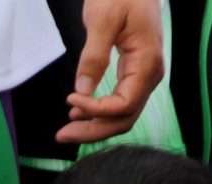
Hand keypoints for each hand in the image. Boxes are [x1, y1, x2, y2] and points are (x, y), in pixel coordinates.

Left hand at [57, 0, 163, 143]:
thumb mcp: (102, 20)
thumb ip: (93, 57)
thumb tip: (82, 91)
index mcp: (147, 64)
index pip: (123, 105)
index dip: (96, 110)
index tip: (70, 100)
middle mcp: (150, 76)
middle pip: (124, 119)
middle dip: (93, 131)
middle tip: (61, 135)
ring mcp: (143, 77)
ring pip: (122, 116)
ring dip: (95, 127)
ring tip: (66, 129)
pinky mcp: (134, 74)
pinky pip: (120, 103)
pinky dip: (100, 114)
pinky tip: (79, 114)